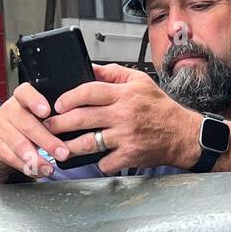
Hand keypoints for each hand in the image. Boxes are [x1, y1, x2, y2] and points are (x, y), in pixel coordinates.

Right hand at [0, 82, 75, 181]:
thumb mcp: (39, 117)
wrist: (2, 142)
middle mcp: (10, 110)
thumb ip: (54, 118)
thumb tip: (77, 126)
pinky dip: (26, 166)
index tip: (47, 111)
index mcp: (22, 99)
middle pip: (28, 124)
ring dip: (37, 158)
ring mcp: (1, 127)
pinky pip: (11, 156)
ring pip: (19, 143)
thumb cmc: (27, 127)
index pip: (25, 92)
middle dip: (47, 141)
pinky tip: (37, 170)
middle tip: (62, 152)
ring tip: (49, 167)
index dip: (35, 101)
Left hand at [49, 63, 200, 174]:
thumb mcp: (140, 81)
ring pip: (89, 143)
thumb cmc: (160, 108)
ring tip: (59, 148)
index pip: (89, 92)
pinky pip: (106, 162)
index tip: (57, 104)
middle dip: (60, 124)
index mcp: (124, 95)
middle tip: (48, 127)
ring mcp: (126, 137)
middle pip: (83, 118)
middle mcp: (124, 115)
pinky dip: (98, 163)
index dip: (68, 98)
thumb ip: (113, 73)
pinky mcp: (130, 156)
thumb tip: (89, 67)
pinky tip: (93, 160)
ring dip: (70, 147)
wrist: (182, 134)